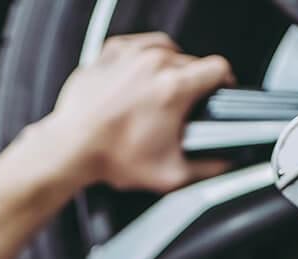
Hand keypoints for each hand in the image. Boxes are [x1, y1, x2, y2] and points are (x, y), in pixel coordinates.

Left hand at [39, 33, 233, 192]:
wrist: (71, 149)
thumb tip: (226, 163)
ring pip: (168, 49)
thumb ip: (209, 168)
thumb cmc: (111, 157)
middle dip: (192, 83)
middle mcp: (153, 64)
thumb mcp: (170, 174)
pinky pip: (140, 44)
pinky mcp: (111, 52)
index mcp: (173, 88)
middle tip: (181, 107)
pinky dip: (144, 58)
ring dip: (171, 68)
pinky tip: (141, 78)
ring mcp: (131, 54)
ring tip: (162, 91)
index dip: (224, 81)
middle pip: (192, 61)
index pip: (218, 68)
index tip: (220, 90)